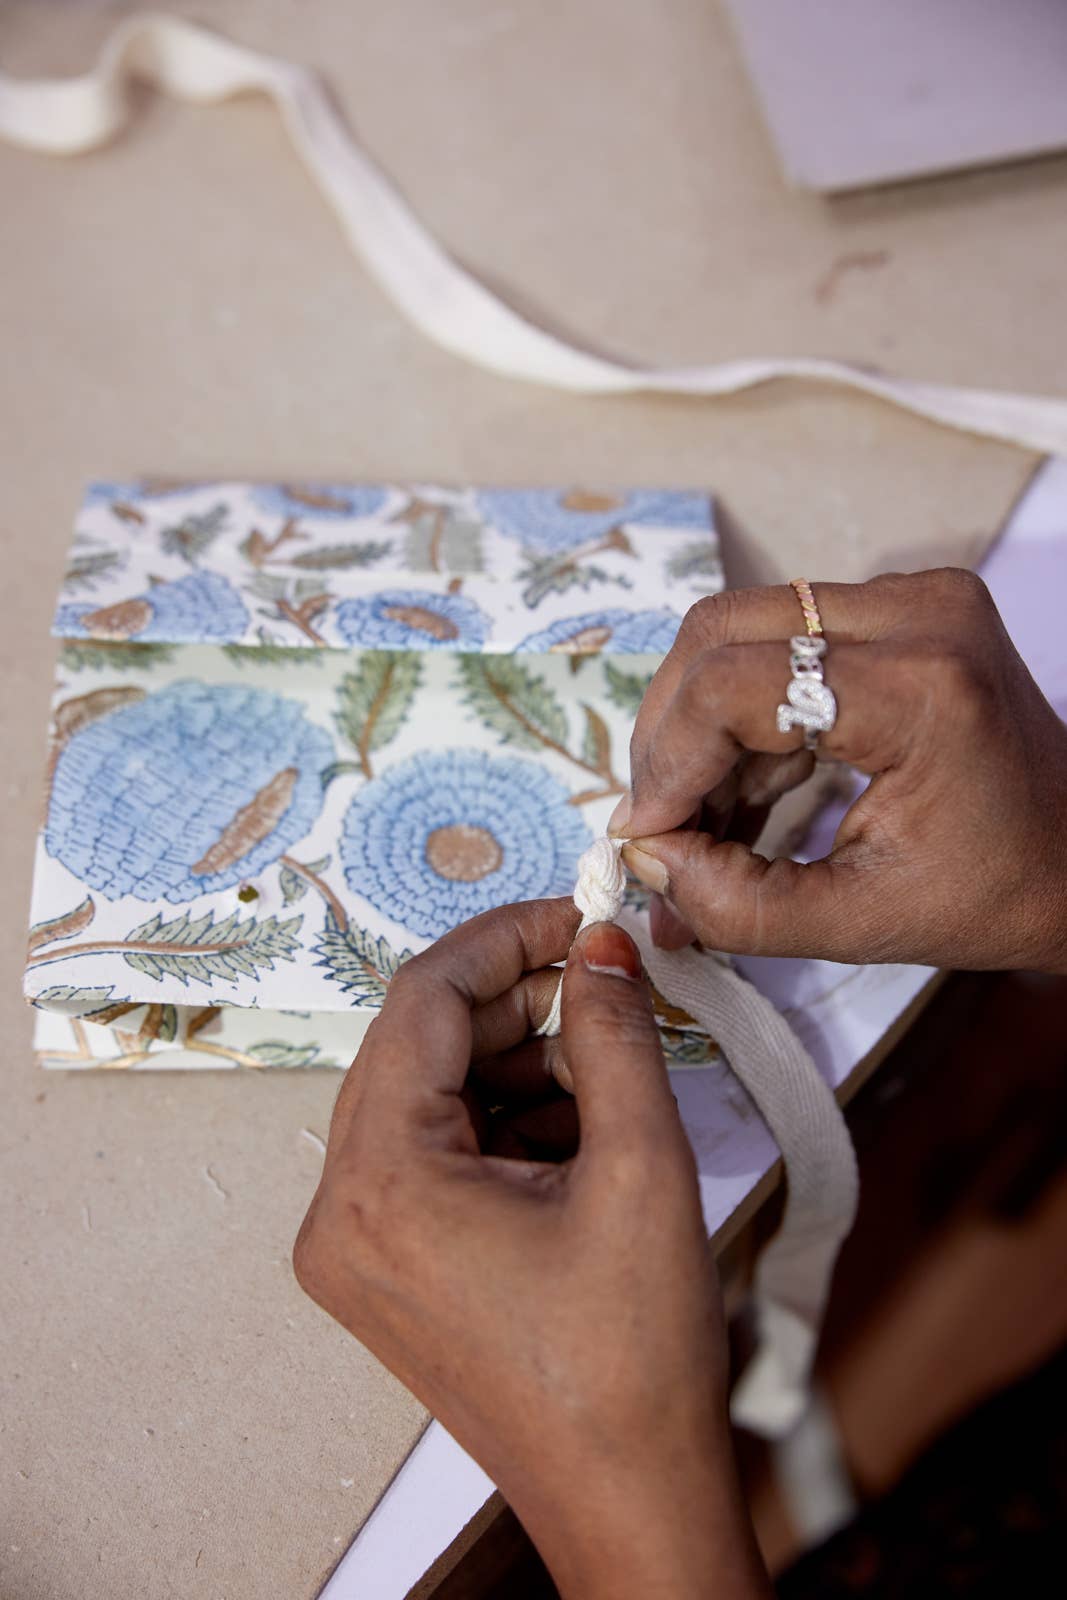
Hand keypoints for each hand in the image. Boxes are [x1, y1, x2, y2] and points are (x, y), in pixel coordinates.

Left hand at [294, 900, 769, 1599]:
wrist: (629, 1499)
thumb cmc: (632, 1361)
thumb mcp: (640, 1169)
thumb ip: (615, 1034)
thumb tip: (602, 946)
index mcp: (380, 1182)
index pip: (420, 1000)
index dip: (505, 938)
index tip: (576, 914)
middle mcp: (340, 1211)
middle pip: (418, 1046)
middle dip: (515, 1004)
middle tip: (603, 982)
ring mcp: (354, 1246)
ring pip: (428, 1097)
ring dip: (515, 1064)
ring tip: (607, 1072)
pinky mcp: (383, 1268)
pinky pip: (431, 1152)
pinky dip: (501, 1122)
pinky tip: (579, 1129)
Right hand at [611, 569, 1066, 971]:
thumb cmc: (1002, 894)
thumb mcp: (865, 923)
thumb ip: (740, 905)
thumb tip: (648, 861)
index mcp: (922, 688)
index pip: (735, 685)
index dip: (668, 762)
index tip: (648, 839)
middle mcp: (917, 612)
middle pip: (720, 633)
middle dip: (670, 736)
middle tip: (661, 826)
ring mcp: (910, 598)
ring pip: (738, 632)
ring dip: (699, 729)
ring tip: (702, 824)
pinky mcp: (899, 608)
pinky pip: (776, 642)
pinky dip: (740, 720)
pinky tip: (741, 797)